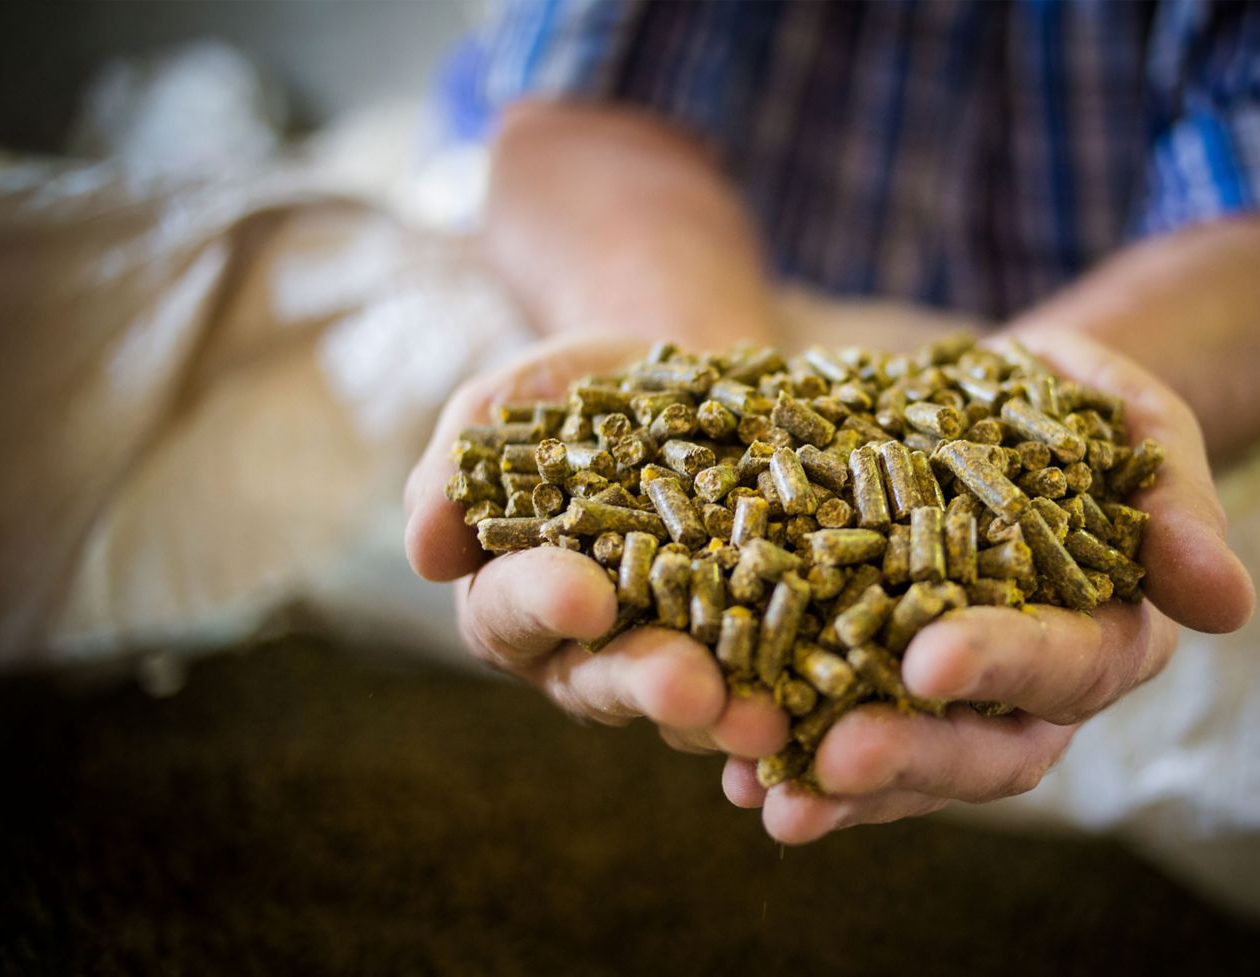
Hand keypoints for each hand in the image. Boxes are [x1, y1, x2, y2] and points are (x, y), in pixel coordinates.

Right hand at [403, 333, 788, 758]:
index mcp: (512, 599)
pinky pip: (778, 683)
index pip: (515, 610)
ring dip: (733, 713)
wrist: (686, 375)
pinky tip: (835, 700)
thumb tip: (424, 550)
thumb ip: (459, 469)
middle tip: (689, 687)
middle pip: (609, 680)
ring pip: (698, 702)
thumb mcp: (511, 403)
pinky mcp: (760, 649)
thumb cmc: (576, 391)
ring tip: (770, 716)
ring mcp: (679, 656)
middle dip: (649, 684)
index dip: (547, 604)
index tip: (585, 595)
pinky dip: (805, 696)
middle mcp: (589, 650)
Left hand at [721, 329, 1255, 842]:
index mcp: (1110, 631)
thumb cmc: (1078, 405)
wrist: (994, 401)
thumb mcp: (1132, 416)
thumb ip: (1176, 496)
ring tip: (765, 795)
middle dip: (911, 755)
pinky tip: (725, 774)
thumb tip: (1228, 602)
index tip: (932, 657)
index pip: (1067, 661)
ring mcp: (952, 704)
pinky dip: (786, 757)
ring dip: (839, 788)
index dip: (1005, 664)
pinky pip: (835, 737)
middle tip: (834, 755)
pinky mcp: (873, 689)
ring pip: (909, 767)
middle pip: (986, 748)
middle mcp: (1034, 692)